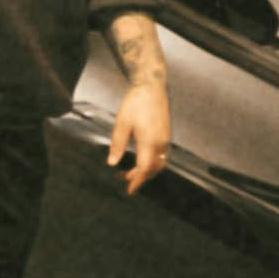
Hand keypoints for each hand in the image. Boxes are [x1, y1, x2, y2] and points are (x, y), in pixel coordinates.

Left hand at [106, 70, 172, 191]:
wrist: (152, 87)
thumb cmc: (136, 103)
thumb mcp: (122, 123)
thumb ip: (117, 144)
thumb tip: (112, 162)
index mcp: (149, 141)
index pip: (144, 169)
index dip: (137, 181)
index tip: (129, 190)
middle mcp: (161, 142)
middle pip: (153, 169)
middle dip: (140, 177)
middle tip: (124, 179)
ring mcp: (166, 139)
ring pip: (159, 163)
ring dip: (147, 170)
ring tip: (131, 171)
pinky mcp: (166, 134)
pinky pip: (162, 155)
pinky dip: (153, 162)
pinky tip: (142, 160)